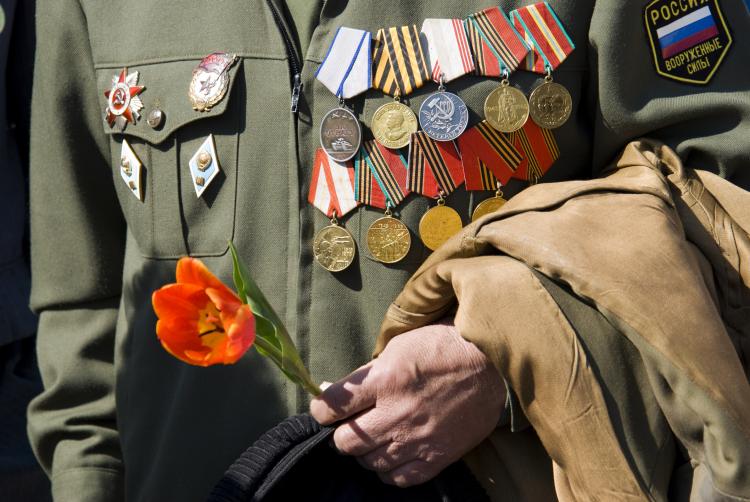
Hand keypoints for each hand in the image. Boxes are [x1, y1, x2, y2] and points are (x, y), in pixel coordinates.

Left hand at [310, 321, 504, 486]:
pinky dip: (389, 470)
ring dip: (365, 452)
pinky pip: (399, 479)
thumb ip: (366, 373)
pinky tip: (392, 454)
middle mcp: (397, 414)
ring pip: (370, 463)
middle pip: (346, 442)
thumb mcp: (399, 347)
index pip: (332, 407)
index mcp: (385, 381)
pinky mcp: (437, 457)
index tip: (325, 409)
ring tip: (374, 437)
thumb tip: (333, 391)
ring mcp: (418, 439)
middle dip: (342, 433)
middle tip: (351, 424)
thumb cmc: (442, 348)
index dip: (321, 410)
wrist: (491, 365)